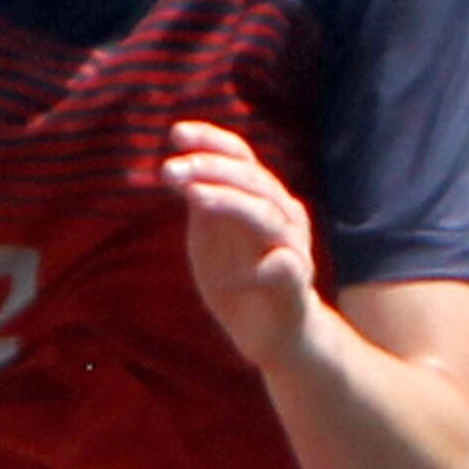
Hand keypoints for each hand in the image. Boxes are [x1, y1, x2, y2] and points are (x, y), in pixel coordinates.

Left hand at [163, 120, 320, 373]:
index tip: (177, 133)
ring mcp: (292, 249)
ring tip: (197, 198)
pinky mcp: (296, 286)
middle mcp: (282, 216)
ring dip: (232, 202)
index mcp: (261, 199)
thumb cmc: (240, 282)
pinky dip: (279, 264)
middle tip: (172, 168)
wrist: (275, 335)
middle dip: (211, 169)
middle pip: (252, 180)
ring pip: (267, 215)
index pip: (241, 158)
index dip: (212, 142)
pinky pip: (291, 269)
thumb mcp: (210, 238)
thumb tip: (178, 168)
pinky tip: (263, 267)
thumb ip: (201, 206)